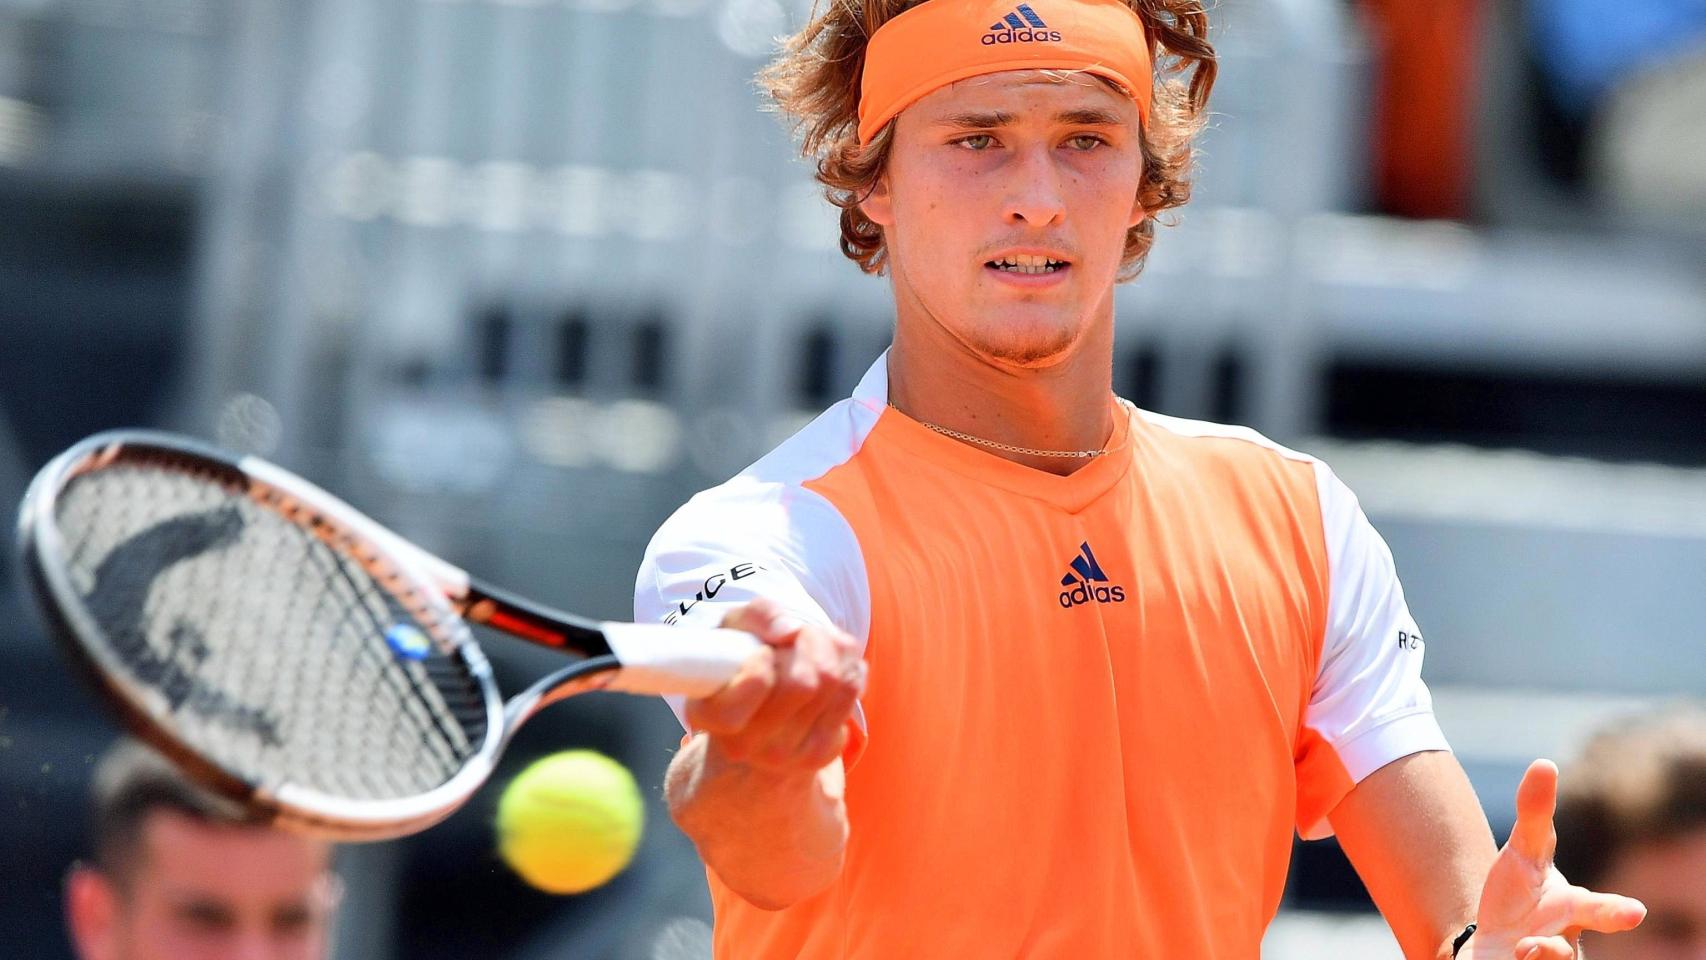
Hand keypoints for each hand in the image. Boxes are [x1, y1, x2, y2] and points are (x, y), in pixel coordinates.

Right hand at [684, 597, 865, 775]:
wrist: (760, 720)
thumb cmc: (742, 664)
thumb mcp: (735, 630)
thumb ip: (757, 616)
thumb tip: (791, 630)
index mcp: (711, 715)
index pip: (755, 684)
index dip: (765, 659)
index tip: (763, 651)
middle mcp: (746, 745)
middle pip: (803, 681)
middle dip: (808, 641)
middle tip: (798, 634)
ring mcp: (787, 755)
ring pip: (833, 682)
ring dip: (831, 648)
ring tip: (814, 644)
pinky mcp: (822, 753)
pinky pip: (851, 690)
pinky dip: (847, 665)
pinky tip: (830, 665)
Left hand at [1464, 759, 1645, 959]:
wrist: (1491, 941)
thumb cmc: (1518, 895)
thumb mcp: (1522, 852)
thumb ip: (1535, 814)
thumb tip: (1545, 762)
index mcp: (1575, 909)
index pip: (1601, 910)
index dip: (1616, 911)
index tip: (1635, 912)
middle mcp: (1566, 943)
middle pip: (1572, 951)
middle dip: (1565, 953)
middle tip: (1565, 946)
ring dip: (1538, 958)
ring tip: (1524, 949)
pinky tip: (1512, 957)